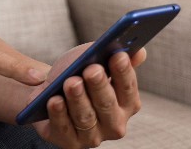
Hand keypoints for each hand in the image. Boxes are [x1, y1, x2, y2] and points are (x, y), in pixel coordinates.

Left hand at [30, 45, 145, 148]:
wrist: (49, 93)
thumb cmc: (78, 75)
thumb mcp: (96, 61)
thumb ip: (117, 58)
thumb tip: (140, 52)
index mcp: (127, 104)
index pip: (128, 88)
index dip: (123, 72)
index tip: (118, 55)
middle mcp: (114, 124)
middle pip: (107, 105)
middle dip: (99, 86)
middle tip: (92, 69)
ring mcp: (92, 136)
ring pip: (86, 117)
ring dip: (78, 99)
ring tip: (71, 81)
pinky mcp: (69, 143)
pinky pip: (64, 128)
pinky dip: (59, 114)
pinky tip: (54, 100)